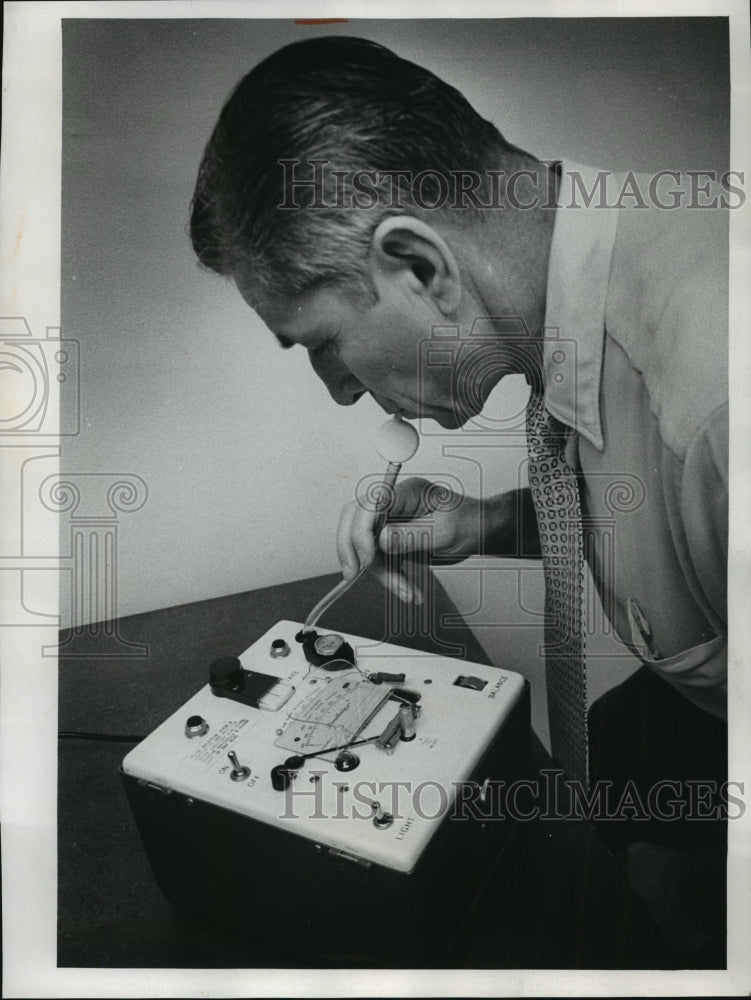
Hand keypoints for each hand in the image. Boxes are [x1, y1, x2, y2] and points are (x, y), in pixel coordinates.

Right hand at [336, 476, 482, 603]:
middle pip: (356, 520)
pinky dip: (391, 578)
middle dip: (352, 548)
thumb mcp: (445, 532)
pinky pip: (381, 559)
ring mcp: (392, 521)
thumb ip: (411, 535)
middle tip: (353, 575)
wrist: (481, 532)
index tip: (367, 558)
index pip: (370, 504)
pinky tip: (407, 591)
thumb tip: (380, 539)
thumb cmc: (471, 523)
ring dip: (381, 573)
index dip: (361, 531)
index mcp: (407, 492)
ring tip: (406, 591)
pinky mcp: (394, 539)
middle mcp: (395, 504)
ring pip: (367, 546)